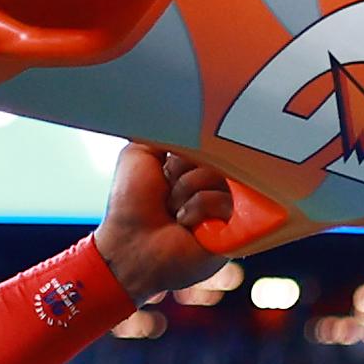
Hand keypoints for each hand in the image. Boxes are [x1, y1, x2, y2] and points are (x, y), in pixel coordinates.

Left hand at [98, 144, 242, 300]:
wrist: (128, 246)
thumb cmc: (130, 205)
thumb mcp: (139, 153)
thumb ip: (165, 130)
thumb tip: (192, 116)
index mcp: (195, 165)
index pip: (207, 138)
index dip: (185, 150)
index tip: (164, 169)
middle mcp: (213, 182)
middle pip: (218, 154)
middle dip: (183, 171)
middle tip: (165, 192)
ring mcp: (227, 205)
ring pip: (221, 175)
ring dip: (186, 191)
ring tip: (173, 212)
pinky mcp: (235, 228)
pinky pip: (226, 200)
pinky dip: (199, 208)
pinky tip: (185, 224)